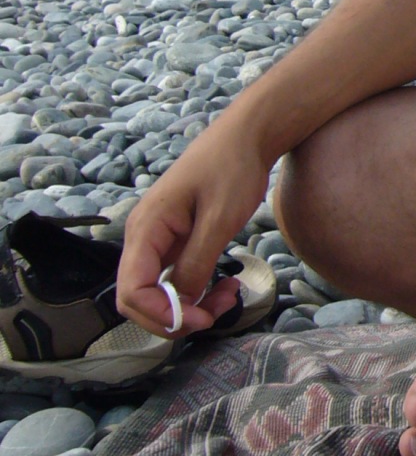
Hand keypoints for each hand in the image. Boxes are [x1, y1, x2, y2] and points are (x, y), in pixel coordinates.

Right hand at [117, 123, 271, 336]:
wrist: (245, 136)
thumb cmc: (232, 168)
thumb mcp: (219, 219)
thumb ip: (197, 262)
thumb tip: (182, 303)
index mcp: (146, 228)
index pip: (131, 291)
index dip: (160, 315)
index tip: (200, 319)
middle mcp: (144, 236)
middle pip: (138, 298)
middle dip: (174, 316)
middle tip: (215, 314)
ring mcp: (158, 240)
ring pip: (159, 292)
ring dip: (190, 305)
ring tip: (229, 296)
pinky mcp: (175, 241)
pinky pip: (176, 278)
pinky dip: (198, 290)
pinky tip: (226, 285)